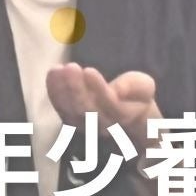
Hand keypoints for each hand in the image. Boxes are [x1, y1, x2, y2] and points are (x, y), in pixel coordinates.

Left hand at [46, 64, 160, 145]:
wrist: (126, 114)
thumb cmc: (135, 97)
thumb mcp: (143, 87)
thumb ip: (132, 86)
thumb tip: (117, 89)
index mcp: (125, 117)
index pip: (112, 107)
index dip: (100, 90)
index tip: (89, 70)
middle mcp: (103, 127)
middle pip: (88, 113)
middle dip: (77, 89)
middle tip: (71, 67)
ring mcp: (85, 127)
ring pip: (72, 113)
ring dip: (63, 91)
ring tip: (58, 69)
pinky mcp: (71, 121)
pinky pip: (61, 109)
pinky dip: (55, 92)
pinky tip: (53, 74)